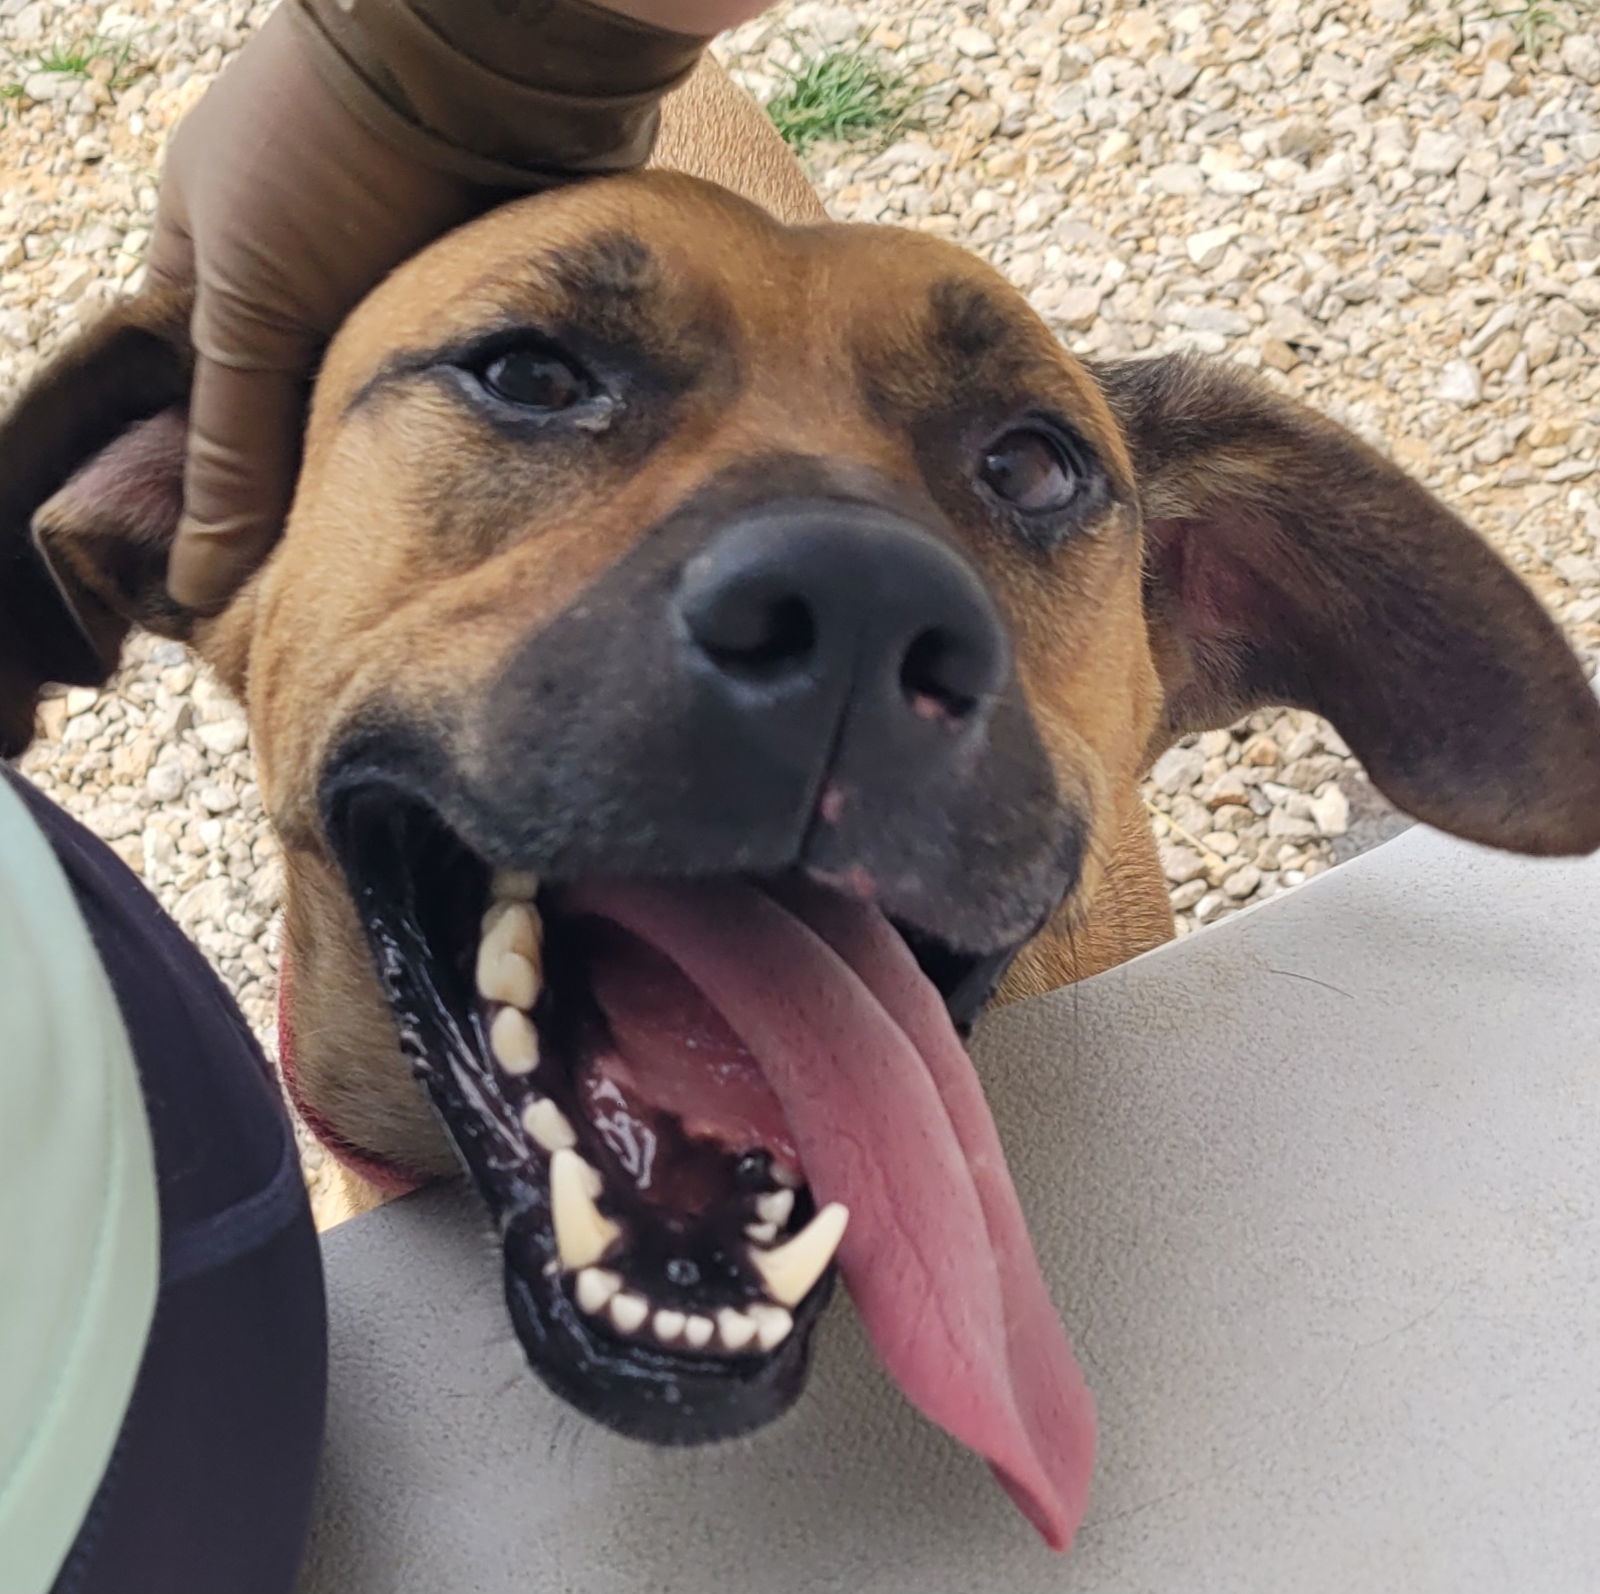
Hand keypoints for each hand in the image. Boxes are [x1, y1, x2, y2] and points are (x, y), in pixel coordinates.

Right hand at [150, 0, 768, 612]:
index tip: (247, 589)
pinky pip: (456, 377)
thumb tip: (199, 583)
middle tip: (341, 592)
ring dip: (393, 465)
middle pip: (294, 414)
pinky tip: (468, 494)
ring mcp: (384, 270)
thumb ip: (230, 444)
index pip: (192, 410)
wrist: (483, 56)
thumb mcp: (250, 309)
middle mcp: (295, 269)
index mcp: (207, 264)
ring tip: (411, 565)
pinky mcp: (471, 275)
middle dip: (315, 491)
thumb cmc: (328, 159)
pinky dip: (457, 427)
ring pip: (379, 402)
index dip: (215, 497)